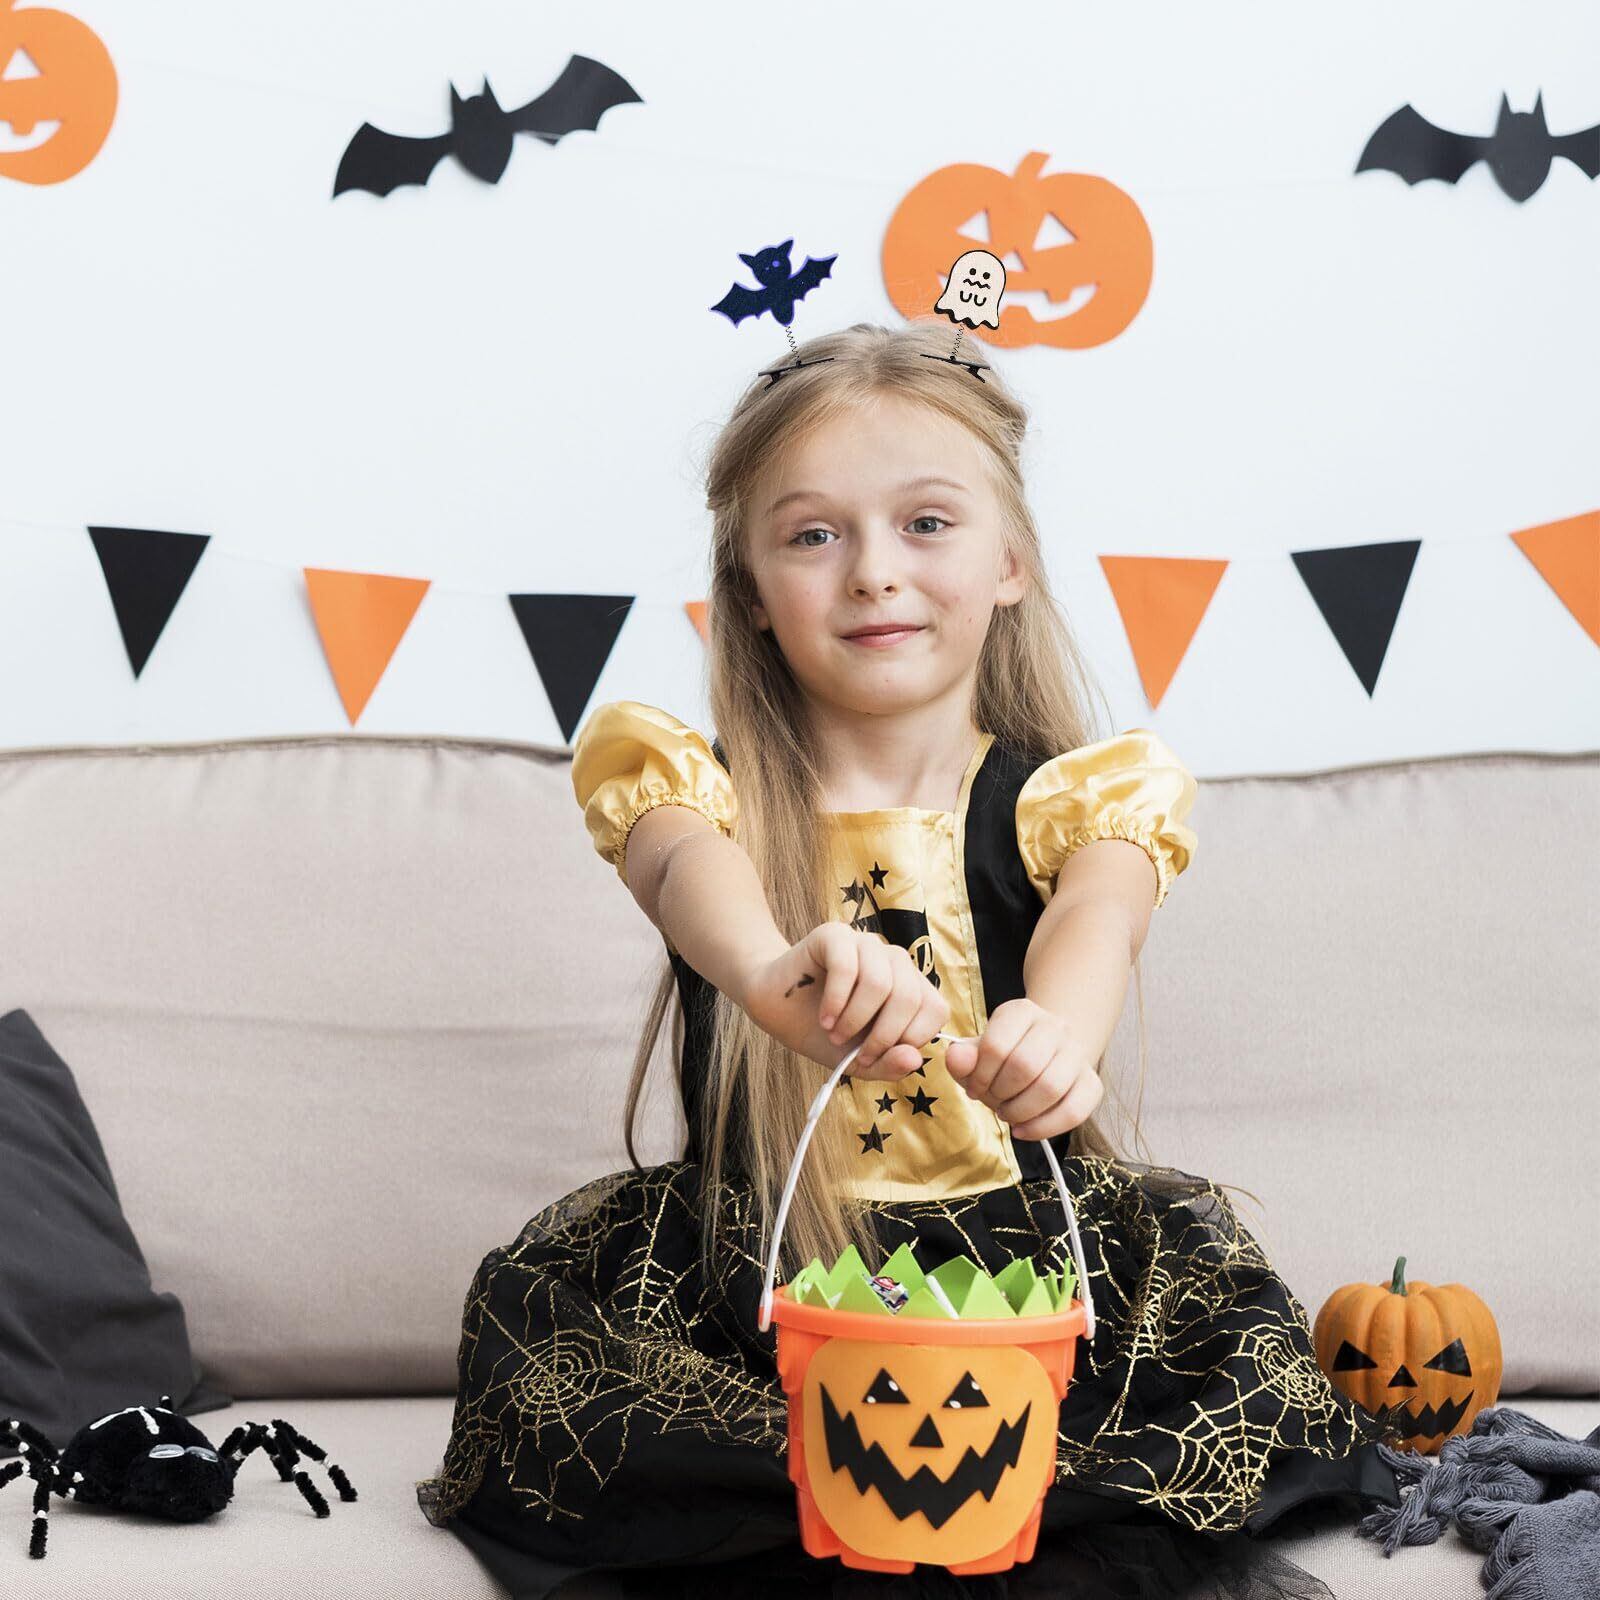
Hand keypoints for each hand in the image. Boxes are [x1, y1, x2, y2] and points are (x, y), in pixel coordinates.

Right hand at [739, 922, 949, 1080]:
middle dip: (881, 1035)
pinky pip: (848, 966)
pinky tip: (824, 1017)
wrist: (776, 1009)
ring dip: (855, 1019)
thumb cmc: (822, 1031)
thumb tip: (914, 1059)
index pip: (936, 1009)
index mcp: (909, 987)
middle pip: (909, 997)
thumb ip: (889, 1065)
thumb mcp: (859, 1061)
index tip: (875, 1057)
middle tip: (852, 1053)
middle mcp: (893, 961)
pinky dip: (836, 1000)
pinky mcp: (835, 934)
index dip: (910, 1039)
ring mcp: (865, 943)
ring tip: (833, 1032)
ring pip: (881, 982)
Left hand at [943, 998, 1103, 1138]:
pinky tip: (1023, 1130)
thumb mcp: (977, 1053)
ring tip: (1007, 1114)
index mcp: (1021, 1011)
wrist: (1046, 1054)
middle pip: (1025, 1065)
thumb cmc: (1005, 1057)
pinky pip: (1074, 1111)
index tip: (974, 1088)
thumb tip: (956, 1058)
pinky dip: (1044, 1127)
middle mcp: (1055, 1026)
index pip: (997, 1045)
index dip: (979, 1075)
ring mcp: (1077, 1053)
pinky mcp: (1092, 1082)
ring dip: (1020, 1111)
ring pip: (1051, 1087)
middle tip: (993, 1101)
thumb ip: (962, 1057)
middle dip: (1000, 1093)